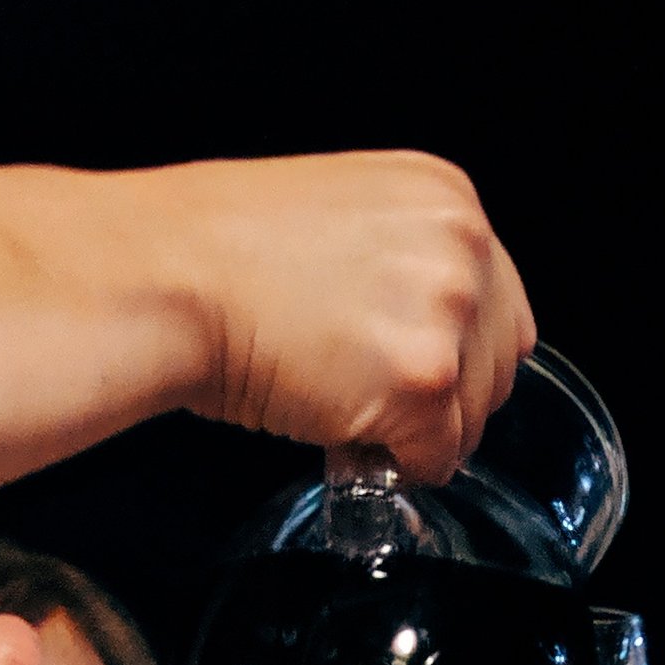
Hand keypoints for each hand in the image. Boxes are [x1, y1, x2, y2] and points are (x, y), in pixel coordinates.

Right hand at [0, 152, 534, 501]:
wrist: (166, 274)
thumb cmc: (219, 251)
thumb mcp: (340, 222)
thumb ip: (404, 265)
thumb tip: (433, 336)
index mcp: (445, 197)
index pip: (497, 304)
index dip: (454, 354)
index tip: (405, 372)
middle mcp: (462, 244)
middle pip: (498, 367)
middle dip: (441, 399)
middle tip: (364, 401)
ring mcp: (450, 313)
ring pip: (471, 420)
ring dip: (413, 435)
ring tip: (340, 410)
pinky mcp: (426, 381)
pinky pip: (437, 460)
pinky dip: (391, 467)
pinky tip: (336, 433)